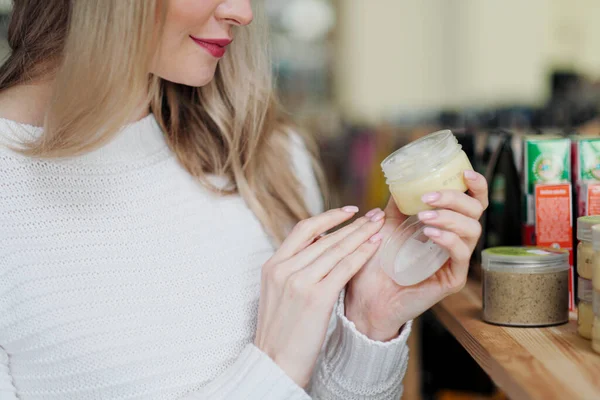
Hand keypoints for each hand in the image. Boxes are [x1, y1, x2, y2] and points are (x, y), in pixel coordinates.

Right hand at [255, 206, 385, 386]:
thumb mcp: (277, 293)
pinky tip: (375, 245)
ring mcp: (299, 282)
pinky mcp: (316, 297)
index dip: (328, 217)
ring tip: (378, 225)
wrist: (275, 363)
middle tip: (373, 214)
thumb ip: (293, 269)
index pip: (303, 230)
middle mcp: (283, 269)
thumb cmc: (281, 332)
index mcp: (272, 265)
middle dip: (352, 224)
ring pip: (336, 249)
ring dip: (361, 234)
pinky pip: (345, 267)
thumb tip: (319, 246)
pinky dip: (362, 253)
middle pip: (324, 238)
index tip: (348, 211)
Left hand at [345, 171, 488, 340]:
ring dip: (450, 217)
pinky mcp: (452, 279)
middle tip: (428, 197)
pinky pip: (460, 255)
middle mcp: (456, 241)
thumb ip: (397, 204)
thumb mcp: (387, 225)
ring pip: (472, 231)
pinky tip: (430, 233)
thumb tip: (400, 180)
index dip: (475, 186)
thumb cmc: (379, 261)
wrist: (368, 295)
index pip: (472, 203)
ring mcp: (456, 261)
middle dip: (455, 199)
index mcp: (446, 225)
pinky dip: (448, 239)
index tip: (464, 173)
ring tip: (424, 216)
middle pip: (475, 212)